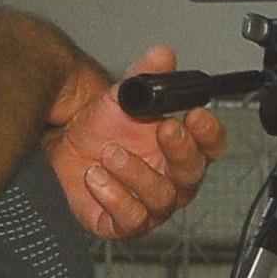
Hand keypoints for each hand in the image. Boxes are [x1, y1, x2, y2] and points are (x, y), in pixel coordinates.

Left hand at [49, 47, 226, 242]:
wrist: (64, 145)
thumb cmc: (101, 126)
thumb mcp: (122, 96)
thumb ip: (144, 77)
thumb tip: (162, 55)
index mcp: (182, 147)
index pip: (212, 146)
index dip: (210, 133)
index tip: (195, 115)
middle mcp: (172, 179)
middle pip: (192, 174)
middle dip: (180, 150)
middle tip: (163, 129)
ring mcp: (150, 204)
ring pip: (161, 198)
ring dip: (136, 173)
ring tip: (109, 152)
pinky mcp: (123, 223)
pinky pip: (131, 219)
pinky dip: (114, 198)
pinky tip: (96, 178)